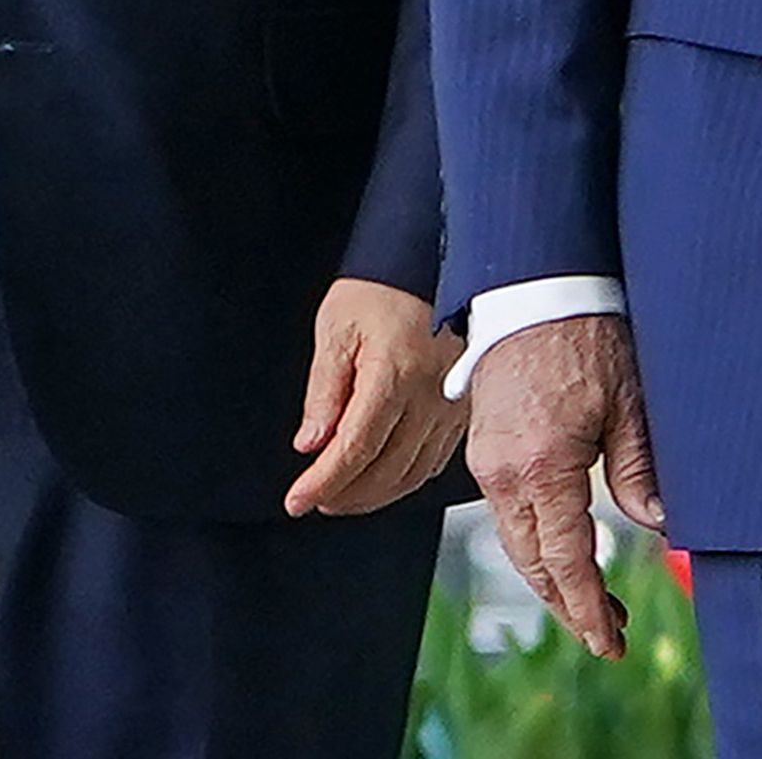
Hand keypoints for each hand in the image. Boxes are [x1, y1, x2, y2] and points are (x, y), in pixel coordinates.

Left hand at [287, 279, 467, 517]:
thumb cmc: (382, 286)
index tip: (297, 500)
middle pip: (385, 471)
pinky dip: (406, 479)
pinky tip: (384, 479)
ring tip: (343, 495)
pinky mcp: (465, 406)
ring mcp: (454, 403)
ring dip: (375, 495)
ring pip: (413, 473)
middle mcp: (431, 394)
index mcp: (396, 373)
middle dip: (345, 494)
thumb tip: (311, 443)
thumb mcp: (336, 329)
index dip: (322, 481)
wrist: (430, 261)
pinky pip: (436, 460)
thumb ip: (324, 390)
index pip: (354, 448)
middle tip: (316, 498)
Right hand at [465, 313, 663, 658]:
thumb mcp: (629, 404)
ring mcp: (488, 462)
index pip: (565, 561)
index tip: (608, 642)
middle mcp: (503, 473)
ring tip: (593, 605)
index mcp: (542, 467)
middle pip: (534, 563)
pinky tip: (565, 553)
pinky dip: (537, 545)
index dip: (587, 608)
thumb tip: (657, 526)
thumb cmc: (587, 336)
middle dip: (569, 605)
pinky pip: (508, 515)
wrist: (534, 287)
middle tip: (609, 636)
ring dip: (553, 579)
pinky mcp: (486, 449)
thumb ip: (638, 471)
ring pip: (518, 543)